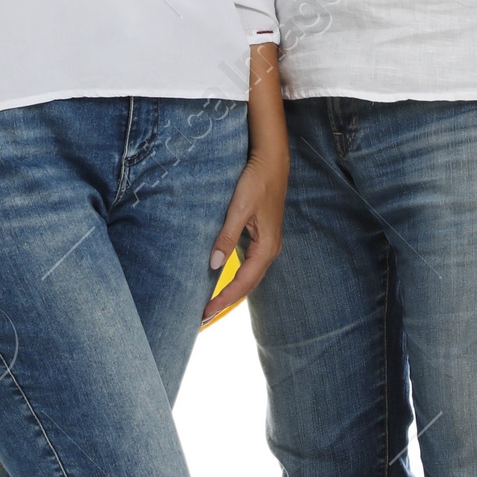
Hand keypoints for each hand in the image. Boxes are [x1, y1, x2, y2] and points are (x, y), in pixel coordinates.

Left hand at [202, 135, 287, 324]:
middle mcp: (269, 250)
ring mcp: (266, 244)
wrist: (272, 161)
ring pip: (249, 277)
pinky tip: (221, 279)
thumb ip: (226, 236)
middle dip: (227, 301)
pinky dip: (235, 277)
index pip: (243, 283)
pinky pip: (248, 265)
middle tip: (204, 315)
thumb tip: (214, 264)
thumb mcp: (239, 208)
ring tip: (211, 302)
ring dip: (231, 291)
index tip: (205, 311)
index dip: (224, 299)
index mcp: (266, 247)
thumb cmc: (257, 181)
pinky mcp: (261, 237)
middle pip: (248, 285)